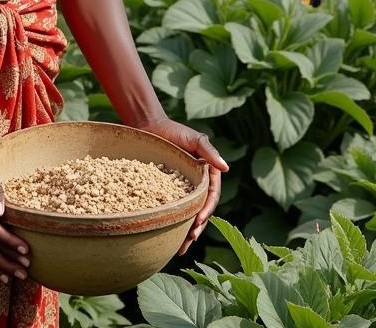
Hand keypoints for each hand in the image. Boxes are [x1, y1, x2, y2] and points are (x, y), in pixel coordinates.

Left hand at [135, 116, 227, 254]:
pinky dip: (170, 223)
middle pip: (199, 211)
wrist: (150, 126)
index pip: (210, 197)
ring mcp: (181, 189)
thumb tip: (226, 169)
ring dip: (184, 231)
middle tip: (188, 241)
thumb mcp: (195, 139)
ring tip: (179, 249)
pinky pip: (170, 209)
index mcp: (207, 175)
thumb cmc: (174, 130)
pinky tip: (164, 237)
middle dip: (196, 228)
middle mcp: (196, 185)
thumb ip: (209, 152)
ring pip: (186, 214)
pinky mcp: (166, 191)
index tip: (197, 221)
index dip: (206, 211)